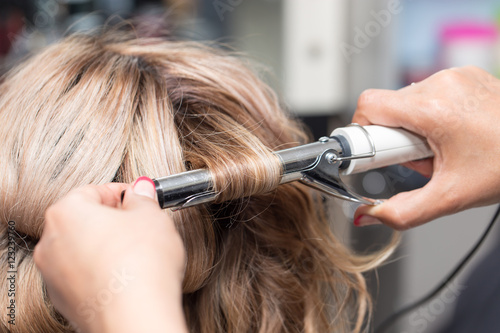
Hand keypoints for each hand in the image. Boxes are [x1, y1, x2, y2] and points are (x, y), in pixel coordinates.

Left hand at [34, 178, 186, 332]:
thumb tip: (141, 191)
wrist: (135, 317)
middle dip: (113, 220)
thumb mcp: (151, 216)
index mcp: (66, 213)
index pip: (94, 191)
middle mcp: (51, 243)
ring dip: (107, 246)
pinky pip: (84, 275)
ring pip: (83, 249)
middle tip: (141, 224)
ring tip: (138, 252)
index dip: (122, 193)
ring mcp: (54, 275)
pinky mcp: (65, 301)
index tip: (139, 198)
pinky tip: (128, 275)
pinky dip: (103, 271)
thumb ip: (144, 198)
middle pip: (84, 220)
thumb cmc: (140, 265)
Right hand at [352, 66, 499, 229]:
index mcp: (435, 108)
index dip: (364, 134)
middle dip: (396, 138)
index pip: (369, 106)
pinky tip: (452, 135)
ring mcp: (456, 76)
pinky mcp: (465, 75)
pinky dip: (429, 116)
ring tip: (442, 147)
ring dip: (413, 128)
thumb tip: (367, 216)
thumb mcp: (451, 197)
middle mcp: (443, 84)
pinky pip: (427, 94)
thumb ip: (402, 212)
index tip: (381, 155)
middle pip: (388, 108)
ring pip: (407, 101)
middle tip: (423, 159)